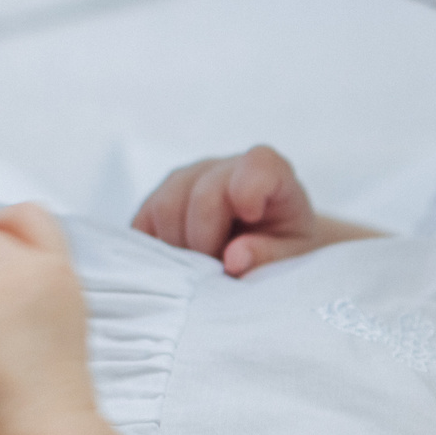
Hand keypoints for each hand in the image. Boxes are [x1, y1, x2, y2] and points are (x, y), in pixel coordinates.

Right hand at [132, 146, 355, 275]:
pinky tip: (180, 263)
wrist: (264, 248)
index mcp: (270, 174)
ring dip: (180, 249)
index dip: (249, 189)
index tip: (251, 218)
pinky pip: (143, 221)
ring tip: (201, 268)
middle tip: (220, 271)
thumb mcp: (292, 259)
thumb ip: (269, 256)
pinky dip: (157, 250)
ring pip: (166, 207)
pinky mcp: (157, 199)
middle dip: (208, 244)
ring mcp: (187, 178)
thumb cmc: (284, 249)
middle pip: (202, 196)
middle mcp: (224, 168)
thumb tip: (234, 258)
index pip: (259, 163)